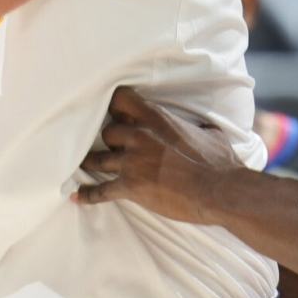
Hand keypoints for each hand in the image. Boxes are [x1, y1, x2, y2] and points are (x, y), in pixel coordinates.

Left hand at [74, 86, 245, 221]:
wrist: (218, 189)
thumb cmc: (220, 163)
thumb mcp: (213, 136)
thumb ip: (202, 130)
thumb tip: (208, 131)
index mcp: (157, 119)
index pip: (121, 100)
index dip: (115, 106)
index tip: (114, 112)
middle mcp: (139, 136)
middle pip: (107, 132)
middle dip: (108, 140)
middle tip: (108, 145)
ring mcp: (131, 162)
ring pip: (98, 159)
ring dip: (90, 162)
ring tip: (81, 164)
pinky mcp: (130, 186)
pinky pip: (101, 191)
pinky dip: (88, 194)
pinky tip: (77, 196)